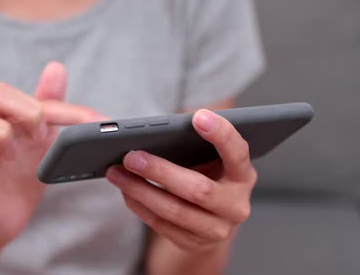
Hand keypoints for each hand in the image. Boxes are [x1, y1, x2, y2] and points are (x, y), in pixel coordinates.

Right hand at [0, 62, 105, 246]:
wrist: (12, 213)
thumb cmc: (26, 169)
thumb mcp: (45, 137)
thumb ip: (50, 104)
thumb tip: (56, 66)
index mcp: (13, 117)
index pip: (32, 95)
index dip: (67, 109)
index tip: (98, 123)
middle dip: (27, 111)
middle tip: (42, 136)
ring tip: (15, 156)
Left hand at [106, 109, 255, 252]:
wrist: (213, 219)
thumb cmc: (207, 175)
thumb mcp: (208, 157)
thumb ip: (188, 138)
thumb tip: (133, 125)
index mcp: (242, 174)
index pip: (237, 152)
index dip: (221, 134)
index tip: (198, 116)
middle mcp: (235, 204)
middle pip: (198, 190)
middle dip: (160, 171)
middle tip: (131, 156)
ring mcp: (217, 228)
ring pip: (175, 211)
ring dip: (141, 190)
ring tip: (117, 173)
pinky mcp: (195, 243)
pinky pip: (162, 225)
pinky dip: (139, 205)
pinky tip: (125, 190)